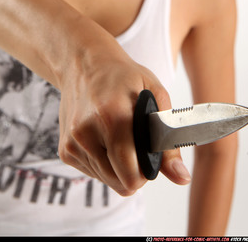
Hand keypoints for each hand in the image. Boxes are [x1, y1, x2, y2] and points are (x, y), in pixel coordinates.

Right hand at [57, 29, 190, 195]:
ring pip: (107, 180)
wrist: (85, 64)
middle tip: (137, 143)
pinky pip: (93, 173)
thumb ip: (169, 143)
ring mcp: (72, 142)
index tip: (151, 154)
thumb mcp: (155, 96)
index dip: (147, 171)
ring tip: (120, 136)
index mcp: (112, 116)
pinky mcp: (64, 150)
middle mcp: (86, 132)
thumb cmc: (124, 77)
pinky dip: (104, 162)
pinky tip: (105, 138)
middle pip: (120, 183)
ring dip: (118, 167)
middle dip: (134, 171)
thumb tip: (182, 178)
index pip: (131, 173)